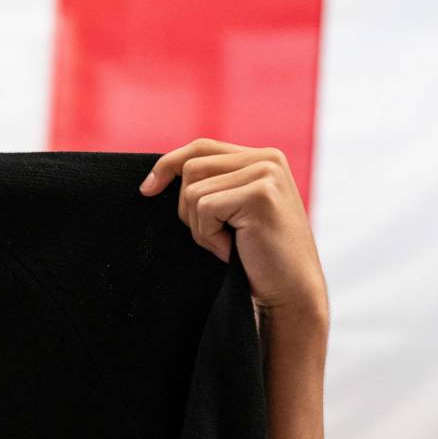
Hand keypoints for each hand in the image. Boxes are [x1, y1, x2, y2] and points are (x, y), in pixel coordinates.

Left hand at [139, 139, 327, 320]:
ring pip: (193, 191)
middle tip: (213, 236)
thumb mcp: (234, 209)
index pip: (201, 148)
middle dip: (187, 208)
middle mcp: (268, 158)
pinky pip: (204, 208)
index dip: (168, 164)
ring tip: (227, 243)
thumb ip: (214, 183)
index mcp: (262, 157)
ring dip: (200, 226)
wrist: (291, 290)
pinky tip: (232, 249)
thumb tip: (155, 177)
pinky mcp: (260, 194)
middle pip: (191, 168)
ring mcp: (266, 173)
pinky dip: (209, 236)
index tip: (146, 189)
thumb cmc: (257, 254)